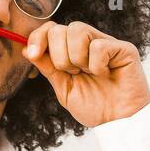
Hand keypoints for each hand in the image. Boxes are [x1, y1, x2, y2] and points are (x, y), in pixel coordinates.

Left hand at [23, 21, 149, 128]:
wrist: (117, 121)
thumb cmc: (94, 106)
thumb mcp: (63, 88)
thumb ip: (48, 68)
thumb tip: (26, 50)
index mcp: (72, 50)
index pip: (51, 30)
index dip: (38, 37)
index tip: (32, 54)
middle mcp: (89, 42)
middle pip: (60, 28)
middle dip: (58, 55)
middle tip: (72, 73)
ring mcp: (106, 43)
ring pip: (77, 30)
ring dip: (76, 57)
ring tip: (88, 73)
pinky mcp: (123, 48)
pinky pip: (99, 46)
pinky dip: (97, 65)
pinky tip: (105, 74)